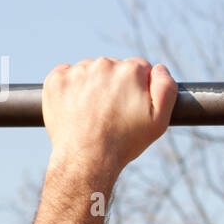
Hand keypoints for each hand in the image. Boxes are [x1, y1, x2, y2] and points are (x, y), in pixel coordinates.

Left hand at [42, 57, 177, 170]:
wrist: (86, 159)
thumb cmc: (124, 142)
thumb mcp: (159, 120)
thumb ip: (166, 88)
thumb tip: (158, 68)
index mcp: (130, 71)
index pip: (138, 68)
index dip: (137, 87)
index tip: (130, 105)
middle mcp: (103, 64)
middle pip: (113, 68)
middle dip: (114, 85)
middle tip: (111, 112)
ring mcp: (77, 71)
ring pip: (89, 71)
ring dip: (91, 85)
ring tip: (92, 112)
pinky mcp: (56, 80)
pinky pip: (66, 75)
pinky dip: (70, 87)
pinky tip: (75, 107)